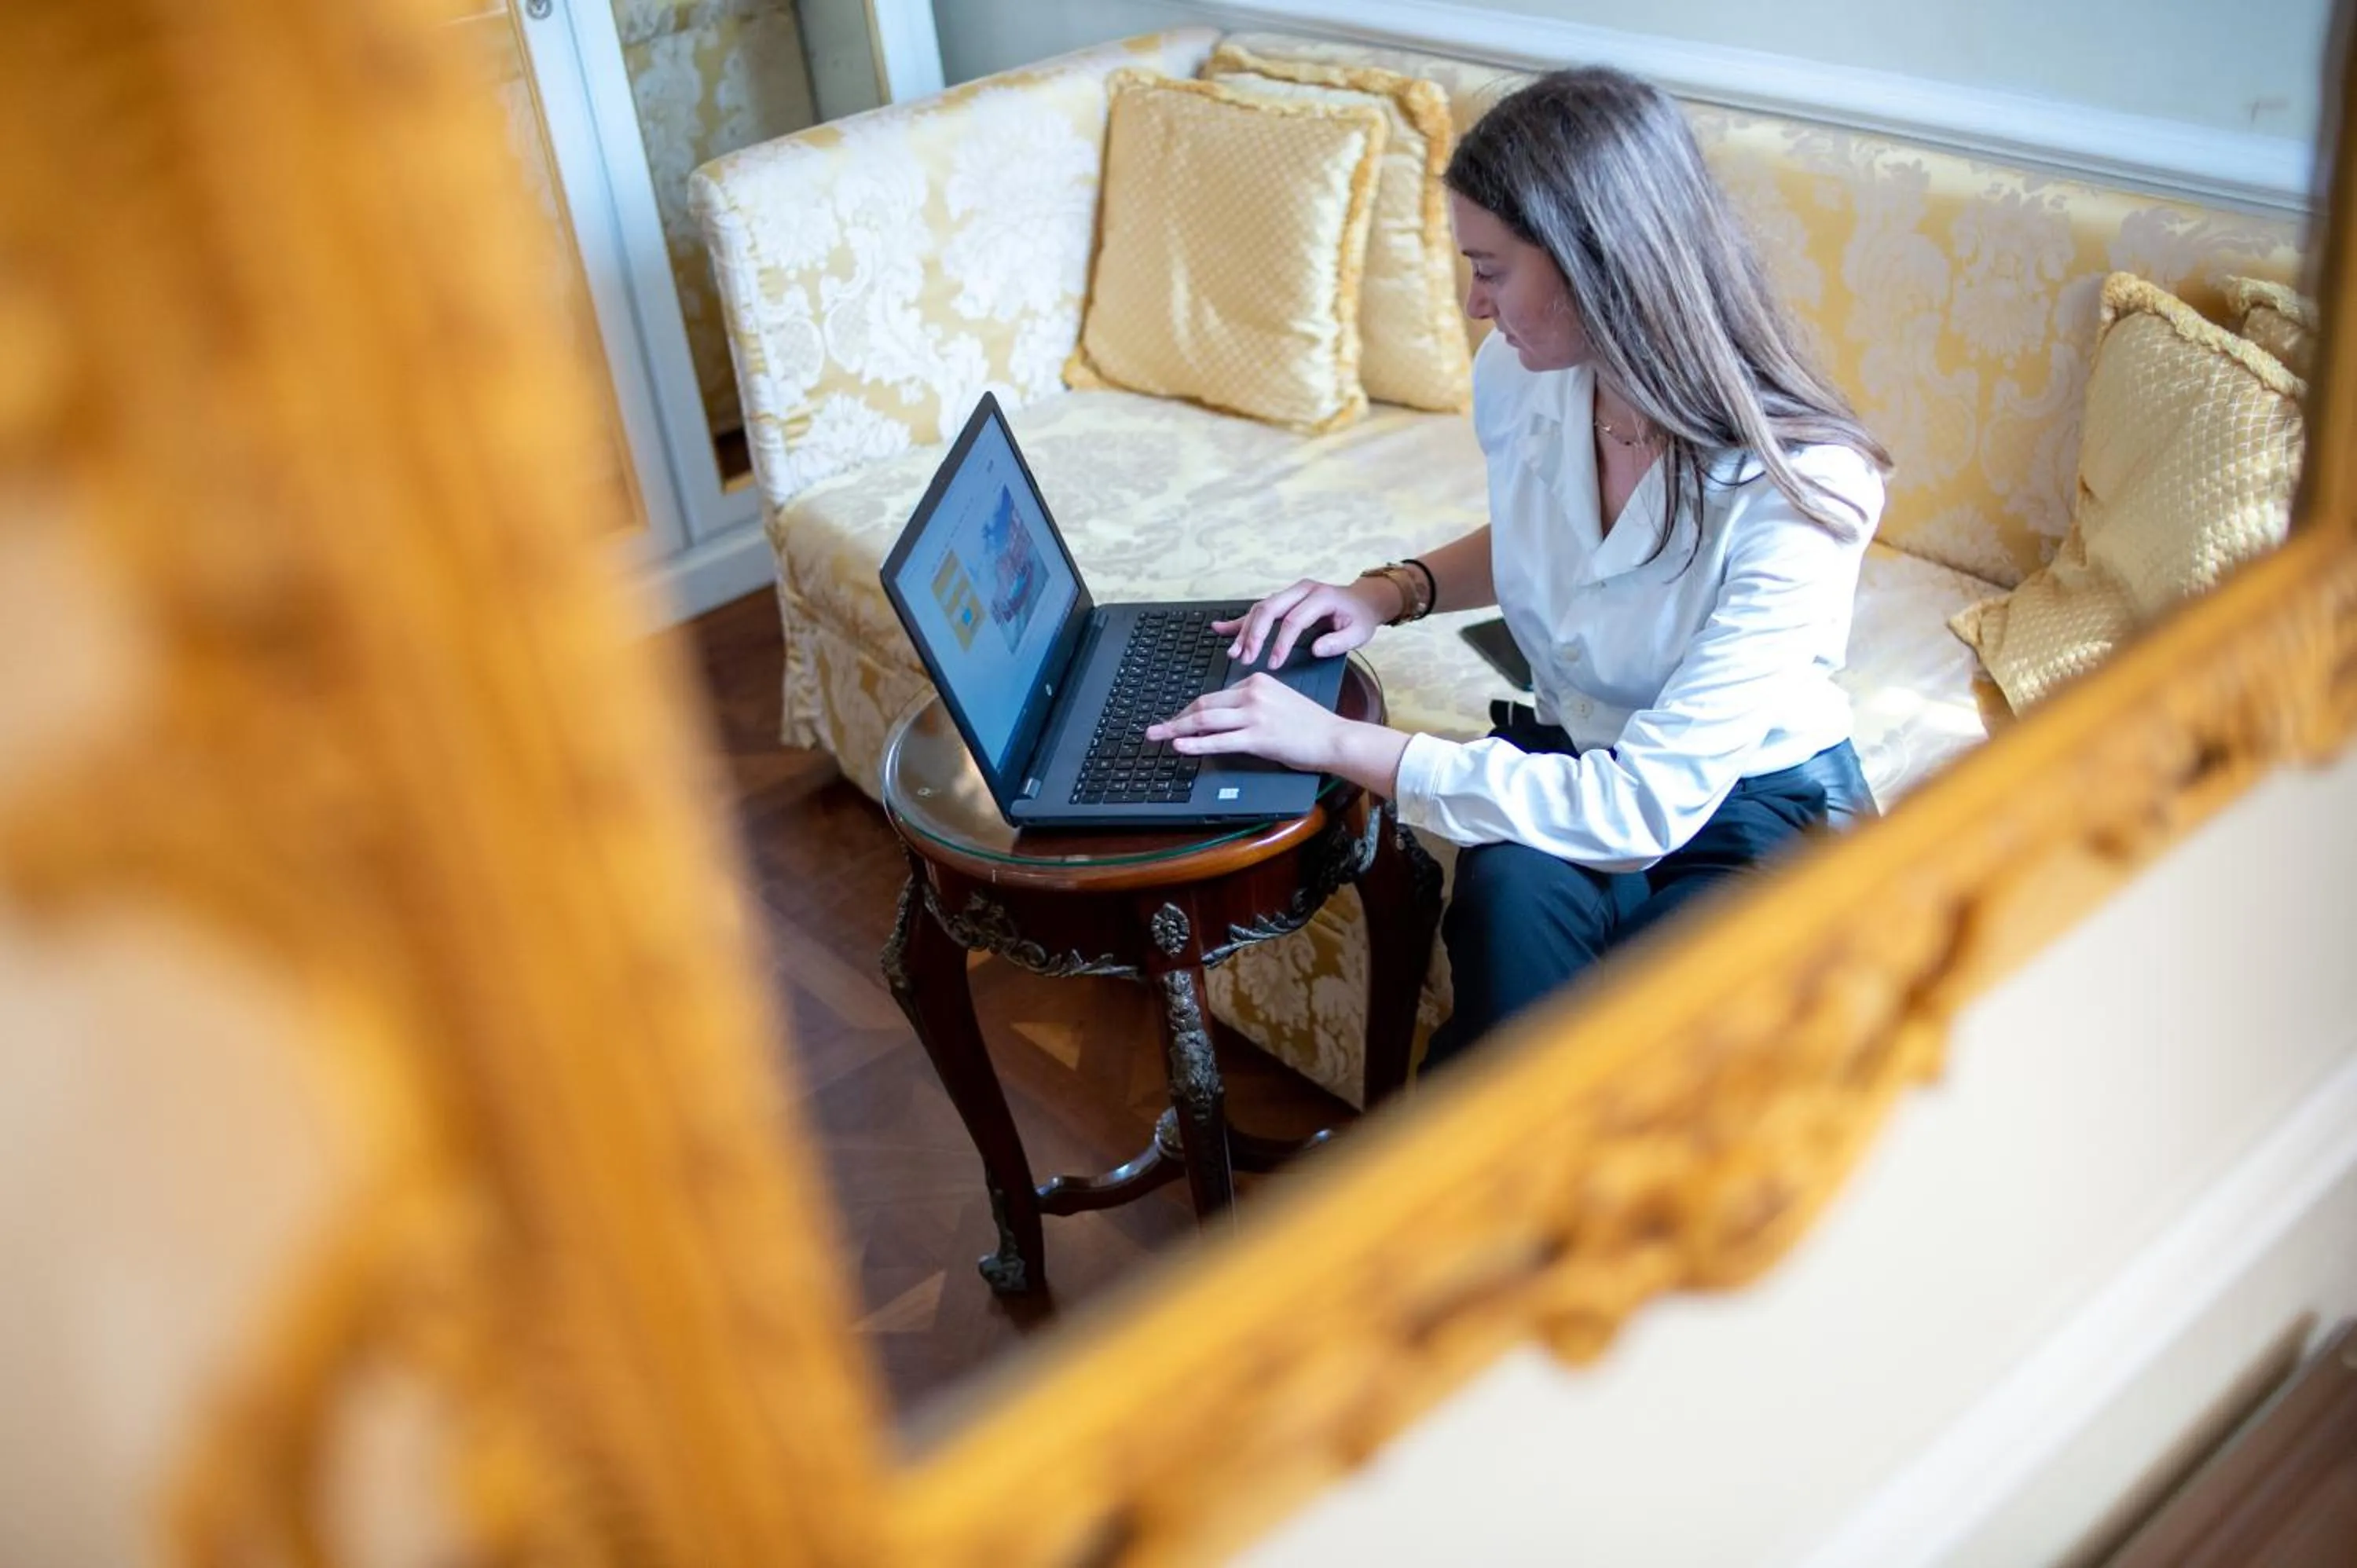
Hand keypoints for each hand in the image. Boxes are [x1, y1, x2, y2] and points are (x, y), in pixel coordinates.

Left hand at [1146, 673, 1344, 772]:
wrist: (1333, 737)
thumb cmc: (1310, 725)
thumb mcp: (1279, 701)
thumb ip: (1253, 704)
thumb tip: (1224, 718)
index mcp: (1257, 682)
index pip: (1214, 696)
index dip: (1191, 711)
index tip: (1178, 721)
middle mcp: (1253, 694)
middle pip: (1203, 705)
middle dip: (1176, 718)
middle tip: (1155, 729)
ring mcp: (1255, 715)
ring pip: (1205, 720)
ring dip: (1176, 729)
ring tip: (1157, 736)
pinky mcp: (1258, 737)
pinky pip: (1219, 740)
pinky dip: (1196, 743)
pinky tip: (1180, 746)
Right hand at [1214, 577, 1395, 669]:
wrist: (1361, 600)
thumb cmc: (1359, 618)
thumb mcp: (1358, 633)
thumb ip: (1339, 642)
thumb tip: (1316, 650)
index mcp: (1320, 596)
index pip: (1294, 620)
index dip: (1281, 643)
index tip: (1273, 663)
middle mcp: (1301, 590)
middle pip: (1269, 608)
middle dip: (1254, 635)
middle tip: (1245, 658)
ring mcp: (1289, 593)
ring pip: (1259, 609)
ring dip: (1244, 631)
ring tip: (1234, 653)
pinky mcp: (1282, 601)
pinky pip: (1257, 610)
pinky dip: (1238, 621)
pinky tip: (1219, 628)